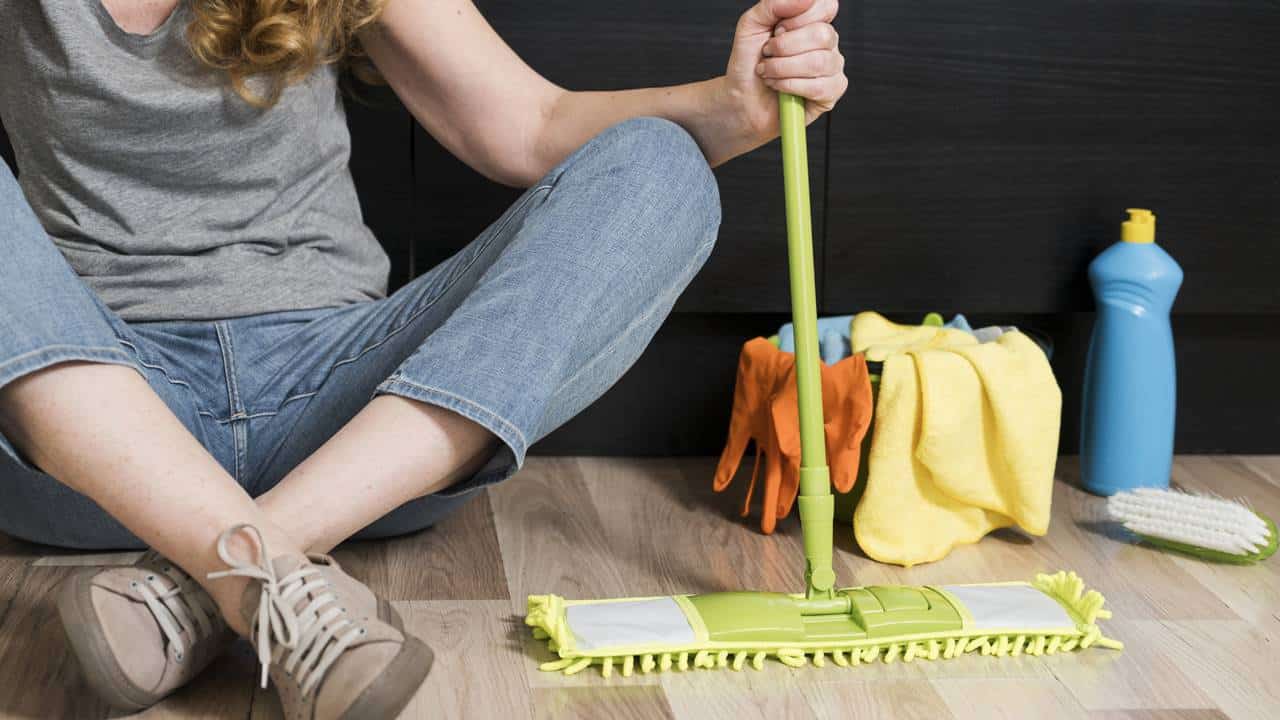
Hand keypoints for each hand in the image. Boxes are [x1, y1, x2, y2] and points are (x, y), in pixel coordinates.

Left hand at [721, 0, 846, 144]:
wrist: (741, 100)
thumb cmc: (749, 64)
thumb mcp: (752, 25)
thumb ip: (774, 4)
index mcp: (812, 22)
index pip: (826, 6)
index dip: (799, 17)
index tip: (777, 29)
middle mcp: (826, 43)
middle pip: (822, 34)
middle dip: (784, 46)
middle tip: (768, 54)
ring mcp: (832, 67)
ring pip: (819, 62)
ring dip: (782, 68)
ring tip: (768, 72)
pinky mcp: (831, 93)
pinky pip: (818, 87)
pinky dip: (789, 86)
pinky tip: (778, 86)